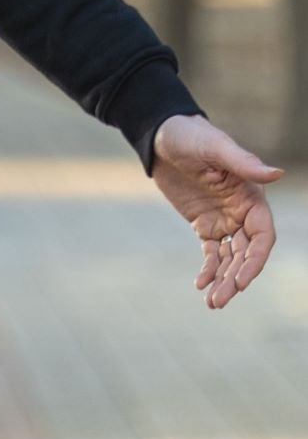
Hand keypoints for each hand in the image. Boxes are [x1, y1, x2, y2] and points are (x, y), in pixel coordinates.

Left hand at [151, 114, 284, 309]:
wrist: (161, 136)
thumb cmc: (191, 136)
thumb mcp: (214, 147)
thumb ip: (244, 163)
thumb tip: (276, 173)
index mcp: (252, 197)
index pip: (262, 236)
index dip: (255, 260)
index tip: (242, 280)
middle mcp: (243, 212)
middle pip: (246, 254)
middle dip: (236, 278)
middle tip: (219, 301)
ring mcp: (224, 220)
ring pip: (230, 258)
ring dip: (223, 280)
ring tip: (212, 302)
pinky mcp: (204, 224)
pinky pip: (212, 253)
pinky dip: (208, 270)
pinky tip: (200, 284)